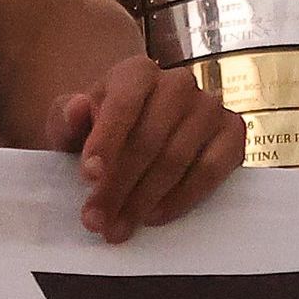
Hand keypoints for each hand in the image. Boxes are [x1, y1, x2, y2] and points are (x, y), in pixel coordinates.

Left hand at [46, 53, 243, 239]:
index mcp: (136, 72)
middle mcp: (179, 82)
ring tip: (119, 227)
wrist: (140, 130)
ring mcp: (210, 107)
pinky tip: (155, 216)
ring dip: (144, 199)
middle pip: (149, 140)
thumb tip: (77, 108)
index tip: (88, 178)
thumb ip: (66, 117)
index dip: (105, 142)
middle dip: (118, 186)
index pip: (123, 105)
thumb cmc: (101, 129)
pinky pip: (211, 170)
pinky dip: (182, 198)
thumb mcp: (72, 123)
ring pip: (177, 158)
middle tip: (96, 221)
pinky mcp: (233, 132)